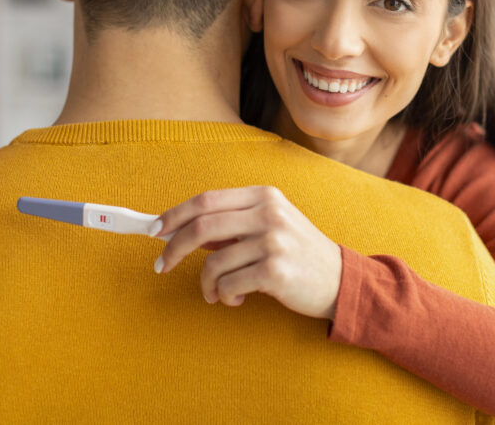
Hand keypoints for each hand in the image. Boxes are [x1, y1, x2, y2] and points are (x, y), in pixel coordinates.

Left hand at [151, 187, 341, 319]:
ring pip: (213, 262)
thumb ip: (230, 224)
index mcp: (263, 196)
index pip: (206, 200)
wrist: (340, 280)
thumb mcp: (269, 225)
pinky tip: (237, 299)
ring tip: (216, 293)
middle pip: (202, 225)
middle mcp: (269, 213)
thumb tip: (180, 228)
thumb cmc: (297, 253)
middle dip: (173, 248)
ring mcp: (274, 241)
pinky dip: (224, 296)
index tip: (154, 230)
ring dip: (205, 284)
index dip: (174, 215)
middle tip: (161, 265)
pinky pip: (228, 285)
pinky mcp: (276, 271)